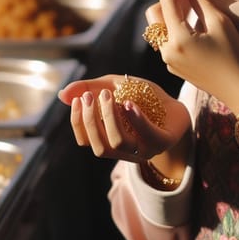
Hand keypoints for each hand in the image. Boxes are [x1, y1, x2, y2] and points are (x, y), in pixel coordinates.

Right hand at [58, 74, 190, 161]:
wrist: (177, 105)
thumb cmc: (143, 98)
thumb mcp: (115, 87)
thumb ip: (91, 89)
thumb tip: (61, 95)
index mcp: (110, 142)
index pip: (85, 141)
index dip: (78, 122)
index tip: (78, 100)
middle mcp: (125, 152)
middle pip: (99, 146)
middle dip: (91, 120)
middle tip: (91, 96)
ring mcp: (145, 149)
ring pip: (118, 144)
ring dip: (109, 118)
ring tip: (108, 95)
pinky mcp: (164, 142)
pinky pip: (148, 137)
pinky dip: (136, 121)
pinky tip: (128, 104)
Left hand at [145, 0, 238, 115]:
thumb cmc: (236, 56)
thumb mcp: (221, 23)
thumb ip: (201, 2)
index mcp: (177, 39)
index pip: (167, 2)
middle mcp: (167, 51)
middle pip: (153, 15)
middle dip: (168, 0)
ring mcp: (168, 61)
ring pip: (158, 29)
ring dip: (169, 14)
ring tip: (190, 7)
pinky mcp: (174, 68)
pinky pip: (166, 42)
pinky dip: (173, 29)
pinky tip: (192, 25)